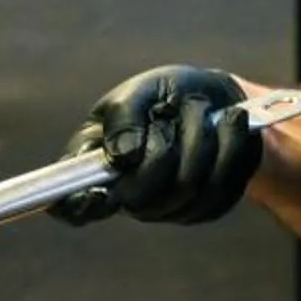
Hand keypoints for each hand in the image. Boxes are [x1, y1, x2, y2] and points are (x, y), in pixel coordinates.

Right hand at [51, 66, 262, 226]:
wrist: (215, 101)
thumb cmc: (165, 93)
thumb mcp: (139, 91)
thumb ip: (123, 117)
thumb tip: (123, 157)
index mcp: (95, 162)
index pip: (71, 203)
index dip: (80, 205)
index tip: (99, 193)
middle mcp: (125, 194)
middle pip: (139, 199)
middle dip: (164, 149)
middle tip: (172, 113)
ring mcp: (163, 207)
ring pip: (185, 192)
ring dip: (201, 140)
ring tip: (202, 111)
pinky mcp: (201, 209)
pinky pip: (219, 193)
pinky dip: (229, 151)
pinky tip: (229, 126)